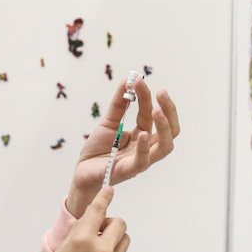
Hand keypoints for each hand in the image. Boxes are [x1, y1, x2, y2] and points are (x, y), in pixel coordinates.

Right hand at [25, 187, 129, 251]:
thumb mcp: (62, 249)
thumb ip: (80, 231)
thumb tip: (95, 218)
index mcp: (82, 240)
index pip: (99, 210)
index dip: (104, 198)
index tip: (109, 190)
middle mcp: (100, 251)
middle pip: (119, 223)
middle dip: (109, 222)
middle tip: (95, 230)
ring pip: (124, 238)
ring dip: (114, 237)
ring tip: (97, 246)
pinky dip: (114, 251)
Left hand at [67, 77, 179, 217]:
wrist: (82, 171)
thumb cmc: (98, 150)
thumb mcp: (109, 121)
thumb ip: (119, 103)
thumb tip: (129, 79)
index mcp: (143, 135)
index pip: (152, 114)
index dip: (148, 97)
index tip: (139, 81)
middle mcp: (146, 148)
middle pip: (170, 130)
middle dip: (169, 110)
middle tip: (161, 92)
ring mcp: (140, 160)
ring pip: (164, 147)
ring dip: (164, 128)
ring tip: (156, 110)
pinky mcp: (128, 171)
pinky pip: (143, 161)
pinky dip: (144, 147)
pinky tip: (142, 134)